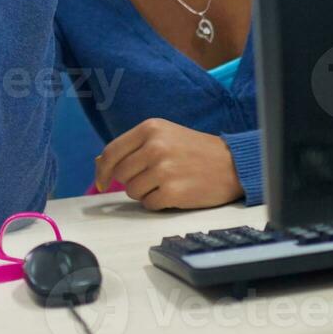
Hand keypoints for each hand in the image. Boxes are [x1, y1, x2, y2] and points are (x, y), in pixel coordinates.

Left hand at [94, 118, 242, 210]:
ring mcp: (164, 170)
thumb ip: (133, 147)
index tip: (102, 182)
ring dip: (144, 193)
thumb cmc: (194, 150)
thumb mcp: (164, 136)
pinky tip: (173, 193)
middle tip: (151, 179)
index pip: (111, 152)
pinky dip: (157, 203)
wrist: (232, 164)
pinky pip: (148, 204)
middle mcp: (155, 147)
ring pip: (132, 191)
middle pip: (120, 174)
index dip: (102, 170)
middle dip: (130, 181)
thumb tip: (101, 164)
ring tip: (165, 183)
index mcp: (150, 129)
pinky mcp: (173, 192)